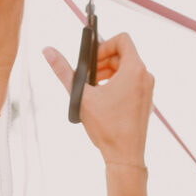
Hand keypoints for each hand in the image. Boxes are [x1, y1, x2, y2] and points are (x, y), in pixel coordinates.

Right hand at [43, 33, 153, 166]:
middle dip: (103, 61)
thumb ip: (63, 71)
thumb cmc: (106, 127)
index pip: (123, 39)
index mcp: (134, 70)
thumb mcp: (80, 96)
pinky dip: (117, 84)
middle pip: (123, 54)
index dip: (104, 44)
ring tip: (93, 90)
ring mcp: (148, 90)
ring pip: (127, 69)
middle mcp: (146, 76)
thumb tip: (47, 50)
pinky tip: (103, 101)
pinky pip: (132, 82)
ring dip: (108, 73)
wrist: (125, 156)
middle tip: (88, 77)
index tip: (91, 61)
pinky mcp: (146, 101)